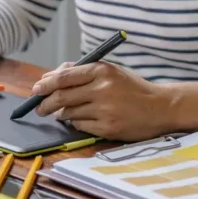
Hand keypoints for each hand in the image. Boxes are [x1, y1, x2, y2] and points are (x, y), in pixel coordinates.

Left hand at [32, 61, 174, 140]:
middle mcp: (102, 89)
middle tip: (39, 108)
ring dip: (61, 113)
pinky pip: (80, 126)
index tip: (36, 89)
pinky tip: (82, 120)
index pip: (63, 77)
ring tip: (62, 112)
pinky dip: (76, 123)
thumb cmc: (131, 88)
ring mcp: (105, 110)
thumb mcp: (110, 72)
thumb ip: (82, 71)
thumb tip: (50, 76)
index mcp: (102, 71)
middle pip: (61, 96)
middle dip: (45, 103)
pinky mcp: (108, 127)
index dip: (45, 84)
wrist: (161, 107)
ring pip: (68, 113)